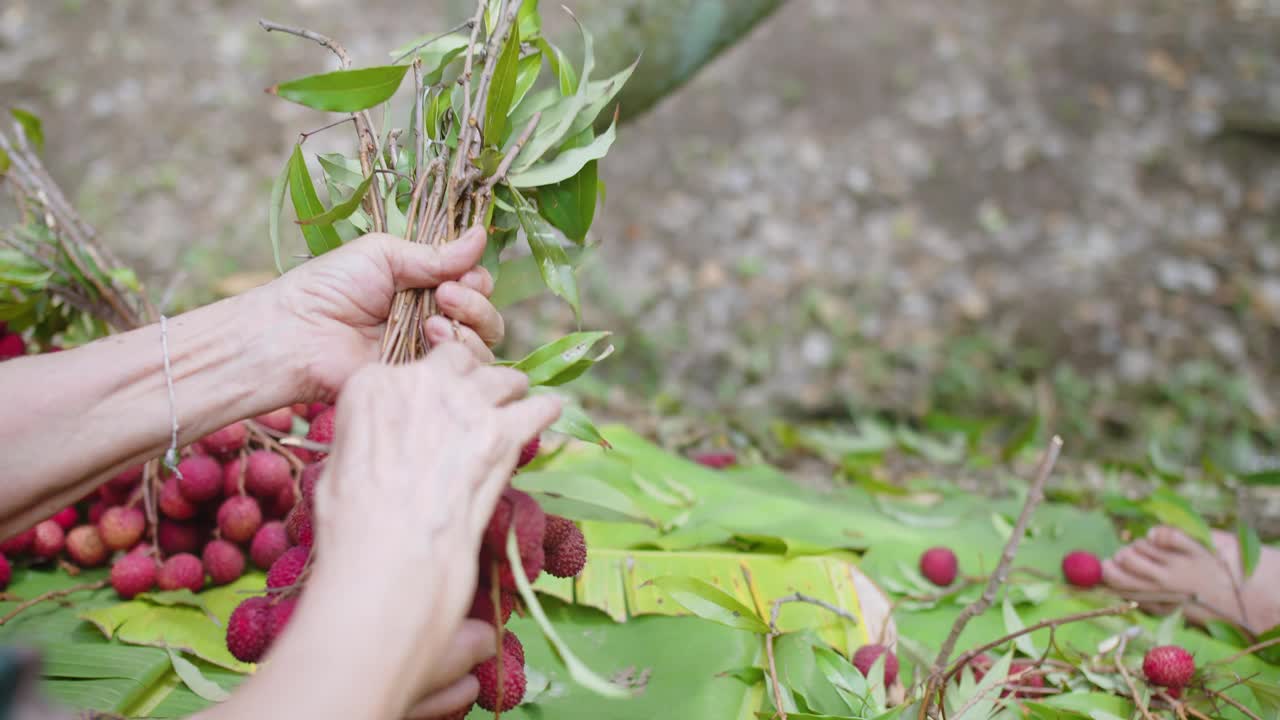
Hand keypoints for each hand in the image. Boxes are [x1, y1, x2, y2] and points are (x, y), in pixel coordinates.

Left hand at [271, 226, 504, 400]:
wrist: (299, 333)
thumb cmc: (330, 287)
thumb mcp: (384, 256)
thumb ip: (435, 254)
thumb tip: (480, 235)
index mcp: (422, 285)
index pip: (472, 283)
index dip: (475, 278)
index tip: (460, 274)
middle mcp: (432, 318)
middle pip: (485, 314)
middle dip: (475, 302)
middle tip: (445, 295)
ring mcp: (429, 352)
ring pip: (482, 344)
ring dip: (469, 326)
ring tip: (434, 321)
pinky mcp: (424, 380)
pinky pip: (464, 372)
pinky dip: (458, 351)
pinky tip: (430, 338)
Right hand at [307, 343, 559, 713]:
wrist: (390, 557)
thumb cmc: (352, 526)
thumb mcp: (340, 469)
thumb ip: (368, 439)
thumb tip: (387, 447)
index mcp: (371, 385)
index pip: (409, 366)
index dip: (428, 386)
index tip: (435, 403)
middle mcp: (420, 381)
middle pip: (459, 359)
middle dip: (471, 376)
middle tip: (478, 398)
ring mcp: (466, 404)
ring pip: (503, 378)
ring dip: (509, 390)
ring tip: (515, 402)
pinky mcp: (501, 433)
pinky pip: (537, 407)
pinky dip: (545, 410)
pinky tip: (551, 411)